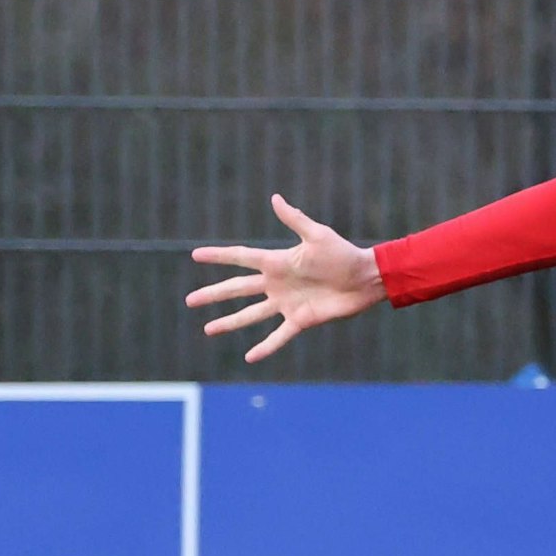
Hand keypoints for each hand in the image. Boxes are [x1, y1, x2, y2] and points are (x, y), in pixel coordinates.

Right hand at [186, 195, 386, 362]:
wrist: (366, 279)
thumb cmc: (344, 254)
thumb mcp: (317, 235)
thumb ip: (295, 219)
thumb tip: (275, 198)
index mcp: (278, 262)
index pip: (241, 258)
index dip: (219, 256)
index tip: (195, 255)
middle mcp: (277, 284)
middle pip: (238, 289)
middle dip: (214, 294)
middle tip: (189, 301)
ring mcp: (287, 303)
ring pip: (251, 315)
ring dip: (229, 322)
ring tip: (208, 330)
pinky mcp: (301, 320)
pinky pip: (279, 336)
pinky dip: (265, 347)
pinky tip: (249, 357)